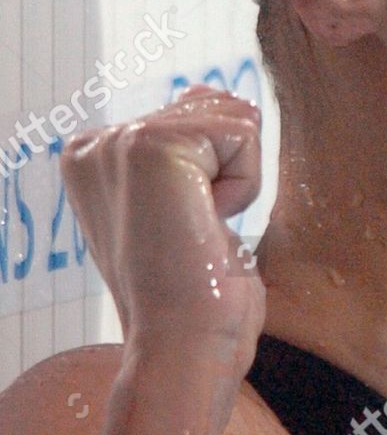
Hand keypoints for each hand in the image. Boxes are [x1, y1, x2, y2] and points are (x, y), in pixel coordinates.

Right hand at [60, 85, 265, 376]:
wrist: (183, 342)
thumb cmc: (195, 290)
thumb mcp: (182, 204)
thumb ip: (186, 146)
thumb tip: (205, 93)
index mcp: (93, 155)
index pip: (196, 109)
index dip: (216, 172)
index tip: (182, 225)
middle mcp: (95, 142)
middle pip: (220, 105)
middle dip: (231, 171)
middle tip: (195, 228)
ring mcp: (118, 140)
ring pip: (237, 116)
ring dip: (241, 177)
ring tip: (200, 225)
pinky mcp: (153, 144)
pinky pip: (245, 133)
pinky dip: (246, 184)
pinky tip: (207, 221)